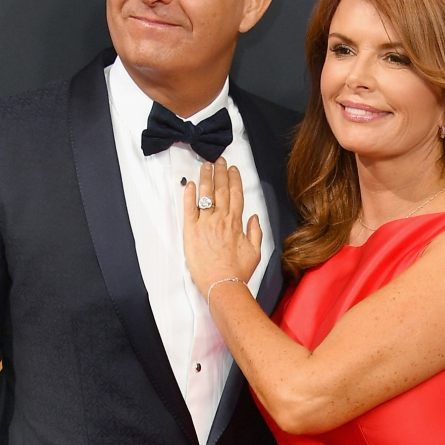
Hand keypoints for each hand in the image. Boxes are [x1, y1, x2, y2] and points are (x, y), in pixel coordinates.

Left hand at [183, 157, 262, 298]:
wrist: (222, 285)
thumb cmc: (238, 271)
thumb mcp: (255, 252)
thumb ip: (255, 231)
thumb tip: (253, 216)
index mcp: (236, 223)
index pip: (236, 194)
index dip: (234, 179)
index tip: (232, 169)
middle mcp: (221, 219)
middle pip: (221, 190)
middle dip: (220, 172)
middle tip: (218, 160)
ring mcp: (205, 223)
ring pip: (205, 195)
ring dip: (206, 178)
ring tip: (205, 165)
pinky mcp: (191, 231)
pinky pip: (189, 209)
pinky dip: (189, 195)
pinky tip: (189, 184)